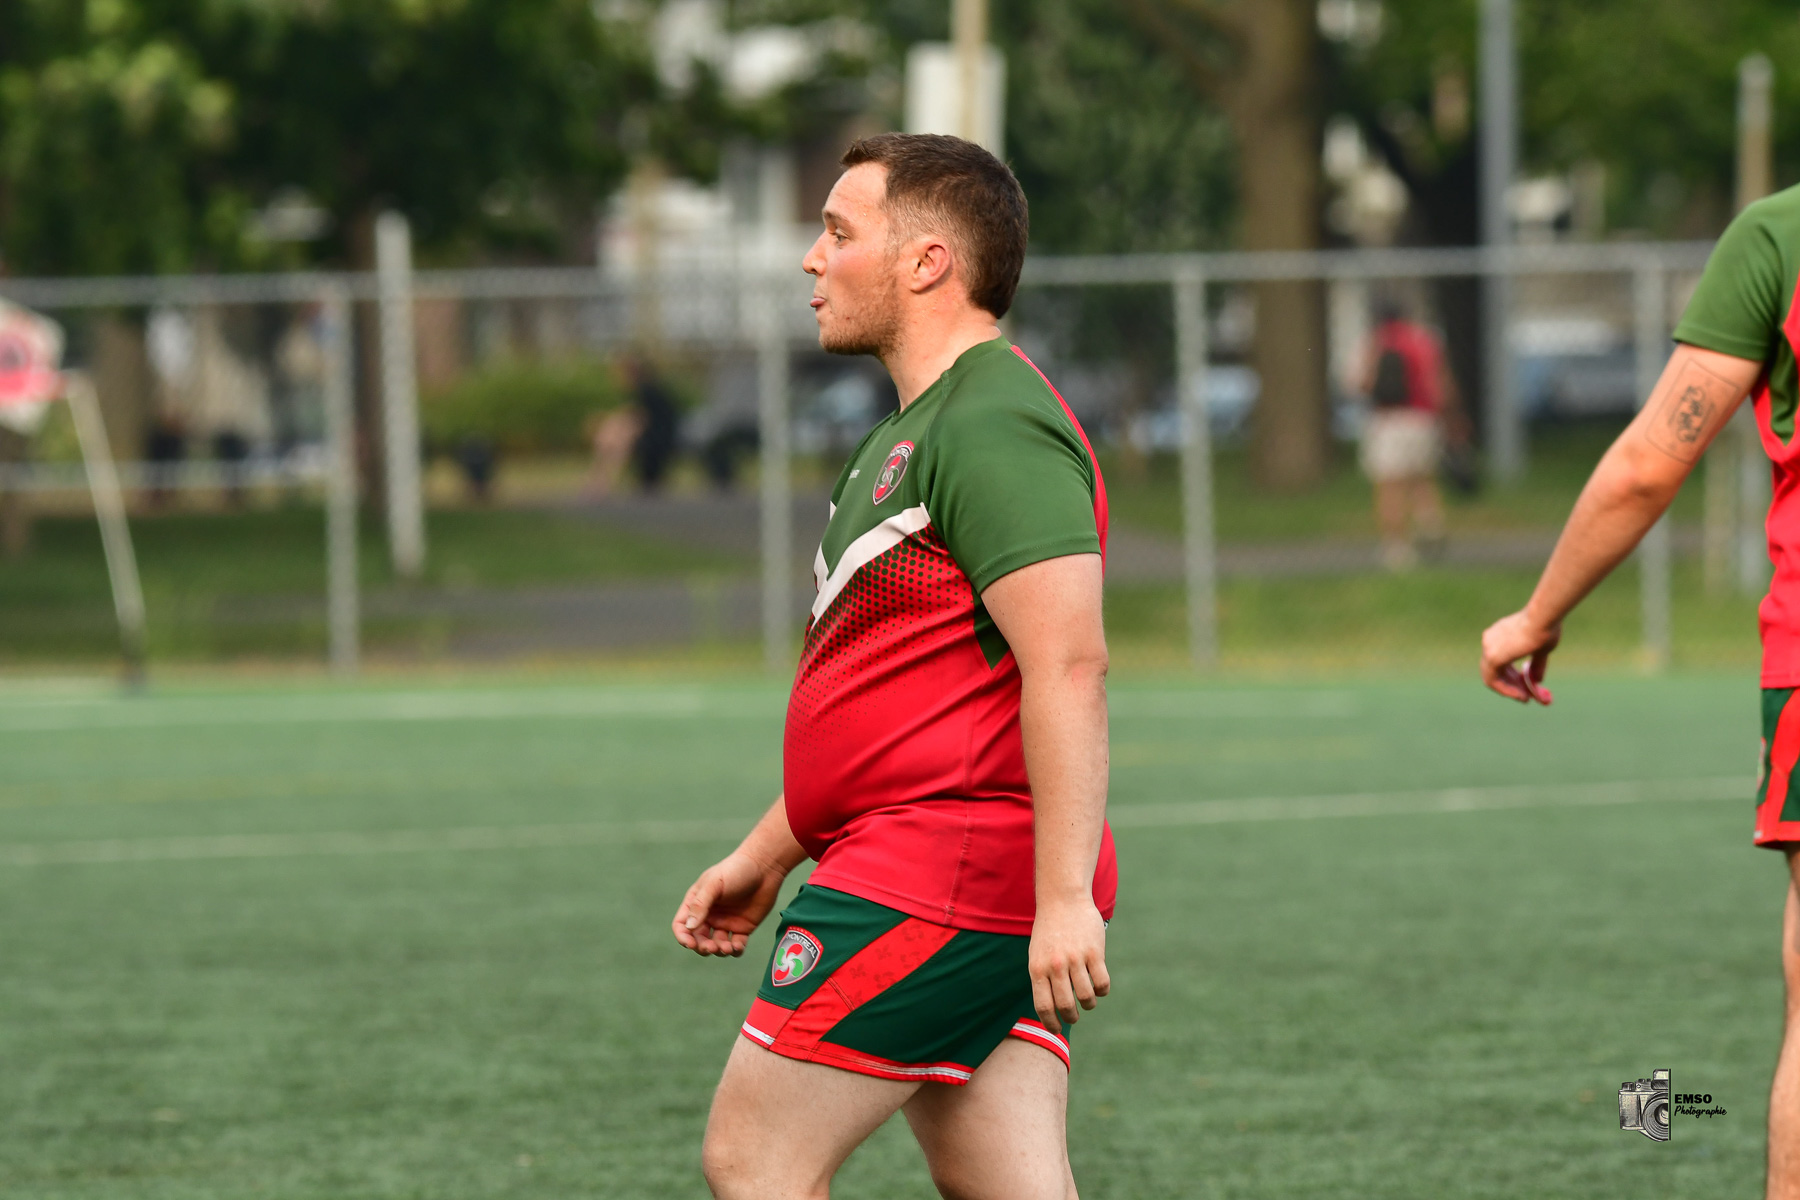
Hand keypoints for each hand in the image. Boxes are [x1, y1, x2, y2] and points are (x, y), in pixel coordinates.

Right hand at [672, 850, 786, 956]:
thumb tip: (689, 927)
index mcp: (697, 903)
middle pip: (698, 939)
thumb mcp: (714, 884)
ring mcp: (726, 922)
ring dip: (719, 950)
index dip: (683, 937)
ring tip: (727, 947)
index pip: (682, 925)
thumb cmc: (736, 870)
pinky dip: (735, 950)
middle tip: (712, 947)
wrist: (765, 867)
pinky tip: (737, 947)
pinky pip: (735, 945)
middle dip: (702, 947)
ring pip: (716, 945)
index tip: (690, 944)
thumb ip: (700, 904)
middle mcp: (709, 915)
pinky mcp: (743, 928)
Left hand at [1028, 898, 1110, 1030]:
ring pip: (1086, 997)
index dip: (1051, 1023)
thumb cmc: (1049, 931)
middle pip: (1066, 1006)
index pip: (1043, 1006)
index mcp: (1038, 968)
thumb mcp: (1037, 955)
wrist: (1063, 900)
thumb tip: (1051, 1011)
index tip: (1057, 1030)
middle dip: (1071, 1017)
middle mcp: (1056, 965)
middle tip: (1074, 1017)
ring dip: (1088, 1005)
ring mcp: (1076, 959)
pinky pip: (1102, 983)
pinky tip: (1098, 986)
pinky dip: (1101, 990)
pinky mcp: (1094, 952)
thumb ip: (1043, 980)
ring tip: (1087, 1001)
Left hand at [1480, 609, 1560, 704]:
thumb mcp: (1541, 649)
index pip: (1500, 659)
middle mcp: (1489, 640)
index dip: (1512, 674)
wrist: (1543, 618)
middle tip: (1526, 695)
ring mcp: (1488, 648)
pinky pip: (1493, 680)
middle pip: (1495, 668)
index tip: (1524, 684)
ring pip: (1492, 676)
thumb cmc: (1545, 627)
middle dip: (1511, 683)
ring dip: (1509, 690)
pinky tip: (1522, 696)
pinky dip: (1506, 690)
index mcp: (1499, 633)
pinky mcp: (1492, 657)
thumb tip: (1537, 680)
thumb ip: (1535, 664)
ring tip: (1526, 698)